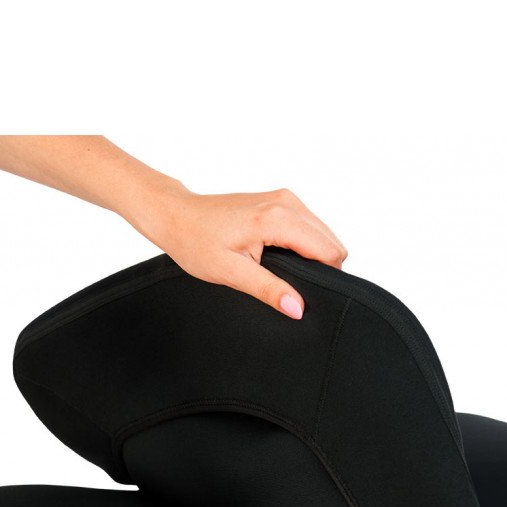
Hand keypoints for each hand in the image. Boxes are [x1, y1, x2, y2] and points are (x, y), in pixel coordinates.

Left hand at [136, 186, 347, 318]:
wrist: (176, 215)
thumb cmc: (195, 241)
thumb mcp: (231, 273)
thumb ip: (269, 290)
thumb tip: (297, 308)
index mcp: (277, 219)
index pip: (328, 250)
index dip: (325, 276)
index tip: (306, 293)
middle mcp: (286, 202)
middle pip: (330, 241)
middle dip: (320, 266)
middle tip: (289, 285)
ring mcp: (284, 198)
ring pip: (321, 233)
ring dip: (311, 255)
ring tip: (281, 271)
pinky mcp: (280, 200)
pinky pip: (308, 226)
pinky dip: (302, 244)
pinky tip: (279, 256)